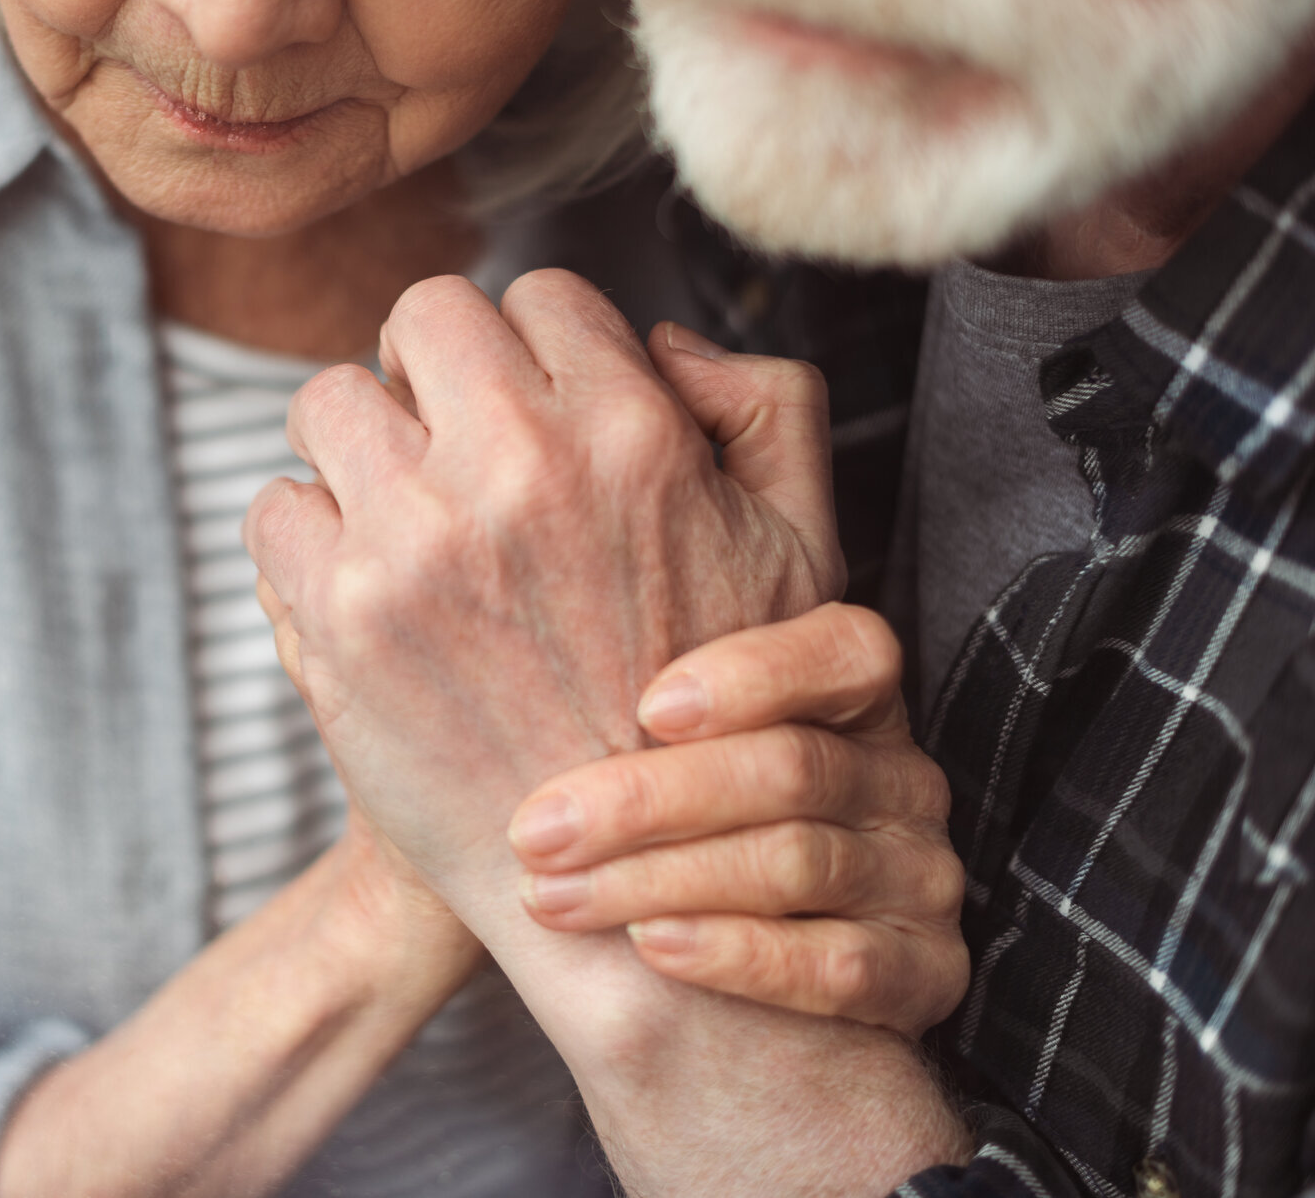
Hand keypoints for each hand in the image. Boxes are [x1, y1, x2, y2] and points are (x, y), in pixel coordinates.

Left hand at [245, 270, 843, 911]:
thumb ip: (763, 407)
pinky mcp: (335, 615)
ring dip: (355, 447)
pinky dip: (301, 539)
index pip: (539, 293)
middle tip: (440, 437)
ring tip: (392, 512)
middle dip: (429, 368)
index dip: (530, 344)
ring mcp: (414, 541)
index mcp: (631, 433)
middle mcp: (517, 470)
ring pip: (327, 400)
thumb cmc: (705, 712)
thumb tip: (658, 331)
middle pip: (422, 316)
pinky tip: (356, 586)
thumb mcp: (797, 551)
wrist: (606, 875)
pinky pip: (272, 507)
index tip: (521, 400)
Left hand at [510, 604, 967, 1037]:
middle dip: (648, 801)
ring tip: (553, 895)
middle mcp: (901, 780)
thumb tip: (556, 477)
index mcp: (851, 697)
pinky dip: (737, 954)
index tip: (644, 706)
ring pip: (796, 863)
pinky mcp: (925, 977)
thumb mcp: (646, 714)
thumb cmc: (644, 815)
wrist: (686, 980)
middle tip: (534, 830)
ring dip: (660, 880)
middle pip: (793, 769)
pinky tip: (650, 946)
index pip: (847, 650)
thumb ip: (636, 601)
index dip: (754, 673)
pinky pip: (840, 966)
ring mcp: (920, 878)